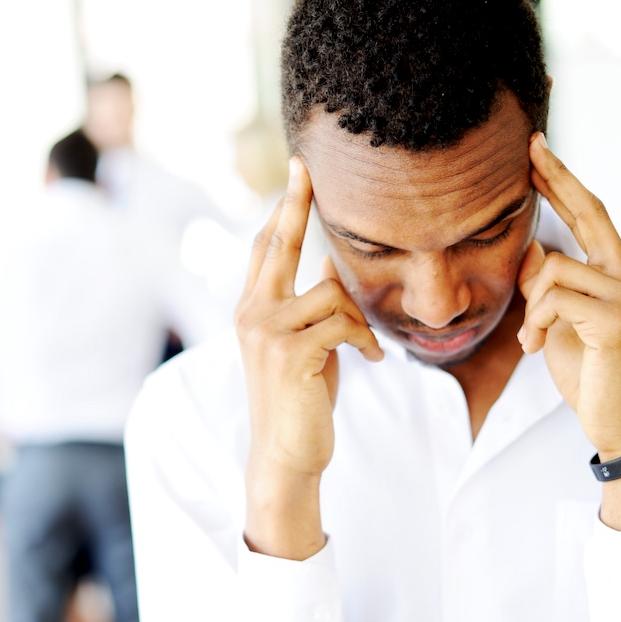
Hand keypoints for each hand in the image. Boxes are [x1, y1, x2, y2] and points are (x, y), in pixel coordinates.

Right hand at [236, 157, 383, 558]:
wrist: (287, 453)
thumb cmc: (300, 399)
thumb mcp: (306, 344)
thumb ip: (310, 304)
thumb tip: (327, 263)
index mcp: (252, 308)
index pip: (266, 248)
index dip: (283, 209)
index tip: (298, 171)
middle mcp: (251, 313)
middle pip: (278, 245)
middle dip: (296, 204)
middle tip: (306, 167)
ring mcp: (266, 331)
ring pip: (329, 291)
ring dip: (358, 318)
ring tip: (365, 347)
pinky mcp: (289, 351)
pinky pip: (341, 322)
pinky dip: (364, 339)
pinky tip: (370, 360)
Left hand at [518, 133, 620, 459]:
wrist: (617, 420)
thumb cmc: (589, 371)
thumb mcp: (559, 320)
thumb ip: (549, 284)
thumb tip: (532, 245)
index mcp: (616, 272)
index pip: (590, 213)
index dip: (564, 180)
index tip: (537, 149)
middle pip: (589, 212)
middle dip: (556, 179)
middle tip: (529, 149)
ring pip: (553, 268)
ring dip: (530, 306)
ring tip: (533, 339)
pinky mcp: (616, 320)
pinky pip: (554, 299)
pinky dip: (536, 322)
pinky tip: (538, 348)